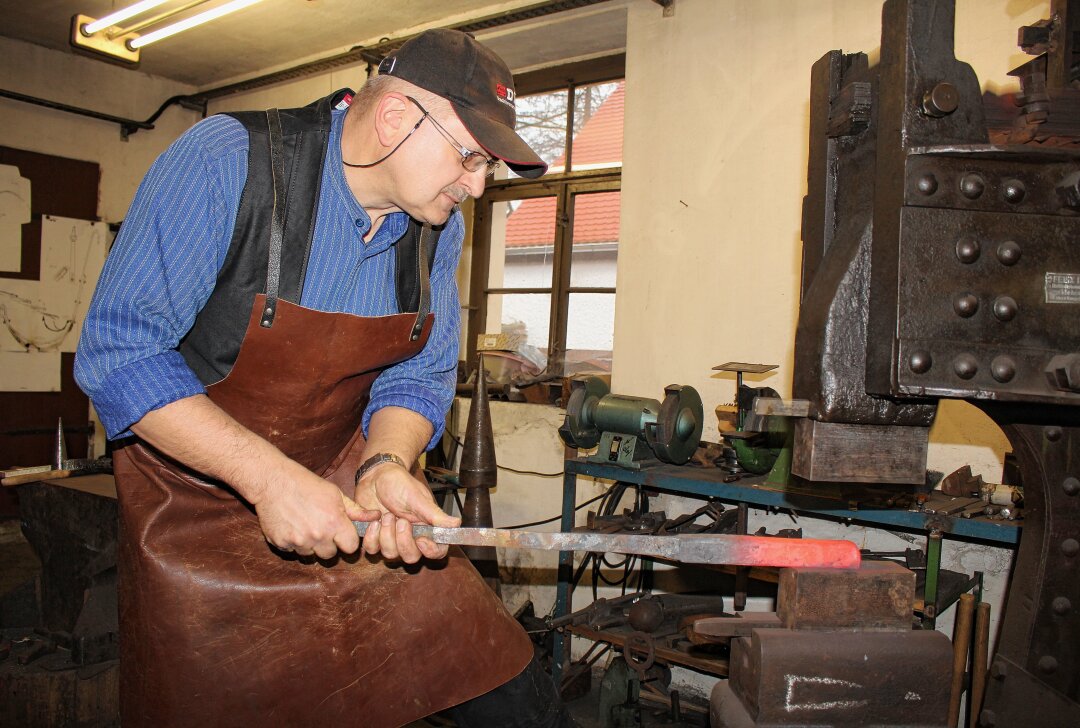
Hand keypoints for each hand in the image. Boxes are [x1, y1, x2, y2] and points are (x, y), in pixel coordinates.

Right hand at [252, 465, 380, 559]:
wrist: (273, 481)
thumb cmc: (307, 484)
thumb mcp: (335, 494)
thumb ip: (356, 510)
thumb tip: (377, 516)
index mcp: (334, 523)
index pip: (350, 548)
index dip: (347, 541)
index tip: (342, 533)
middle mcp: (317, 536)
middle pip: (330, 555)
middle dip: (328, 544)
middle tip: (321, 528)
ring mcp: (297, 541)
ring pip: (310, 554)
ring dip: (310, 544)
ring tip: (305, 524)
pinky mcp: (281, 544)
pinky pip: (293, 551)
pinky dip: (293, 542)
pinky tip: (292, 525)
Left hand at [354, 461, 460, 562]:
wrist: (375, 476)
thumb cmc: (399, 484)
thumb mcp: (417, 498)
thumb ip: (435, 515)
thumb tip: (457, 524)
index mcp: (426, 528)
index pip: (436, 551)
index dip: (430, 551)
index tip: (421, 540)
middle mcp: (410, 538)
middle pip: (411, 557)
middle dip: (403, 541)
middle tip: (400, 520)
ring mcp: (391, 540)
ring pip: (391, 555)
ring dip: (387, 534)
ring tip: (385, 515)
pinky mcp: (374, 539)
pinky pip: (372, 549)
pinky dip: (371, 535)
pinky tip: (373, 519)